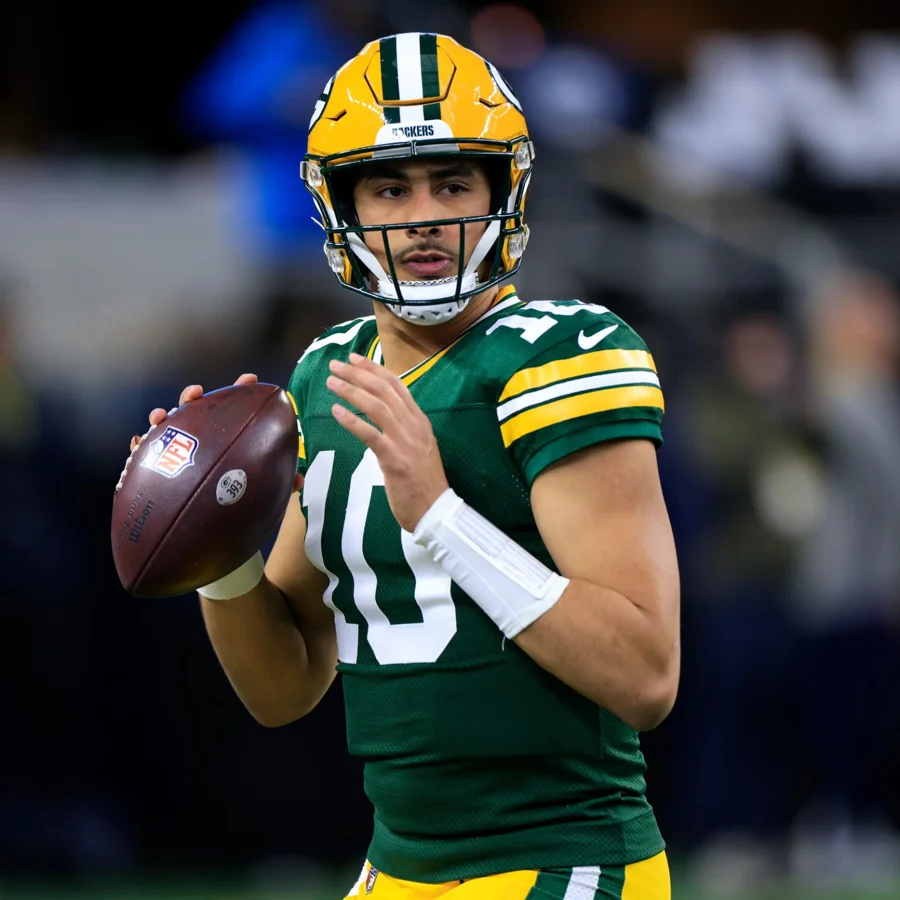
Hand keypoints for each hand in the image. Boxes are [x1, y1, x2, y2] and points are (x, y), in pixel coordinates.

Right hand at [120, 373, 303, 492]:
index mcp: (225, 440)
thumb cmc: (234, 503)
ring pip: (168, 427)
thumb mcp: (258, 493)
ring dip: (163, 416)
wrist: (210, 534)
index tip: (250, 380)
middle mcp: (200, 442)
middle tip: (198, 393)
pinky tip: (140, 440)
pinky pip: (144, 455)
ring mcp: (177, 454)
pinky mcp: (157, 470)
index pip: (233, 411)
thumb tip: (299, 481)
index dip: (240, 392)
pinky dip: (140, 445)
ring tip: (162, 414)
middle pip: (195, 412)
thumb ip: (278, 484)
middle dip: (193, 397)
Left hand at [327, 353, 448, 531]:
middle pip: (384, 390)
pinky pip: (371, 435)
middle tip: (336, 365)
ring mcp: (406, 442)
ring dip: (351, 391)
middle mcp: (414, 425)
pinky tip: (336, 412)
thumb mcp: (419, 447)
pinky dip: (352, 421)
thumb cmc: (424, 483)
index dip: (374, 369)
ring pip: (377, 406)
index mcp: (420, 420)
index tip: (354, 359)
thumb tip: (382, 414)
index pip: (397, 385)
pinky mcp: (395, 460)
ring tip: (331, 383)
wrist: (436, 511)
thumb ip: (403, 429)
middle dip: (357, 374)